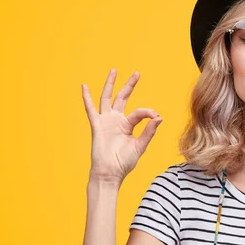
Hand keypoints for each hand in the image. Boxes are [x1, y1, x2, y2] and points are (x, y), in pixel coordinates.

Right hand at [82, 69, 162, 184]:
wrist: (110, 173)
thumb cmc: (124, 163)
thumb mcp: (140, 146)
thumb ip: (149, 131)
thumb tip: (159, 117)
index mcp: (127, 125)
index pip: (139, 112)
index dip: (148, 112)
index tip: (156, 115)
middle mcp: (116, 120)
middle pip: (123, 98)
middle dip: (129, 85)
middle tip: (137, 73)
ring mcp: (106, 121)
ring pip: (107, 98)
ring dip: (110, 84)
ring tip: (114, 71)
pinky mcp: (97, 125)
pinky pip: (91, 109)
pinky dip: (87, 98)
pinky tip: (84, 87)